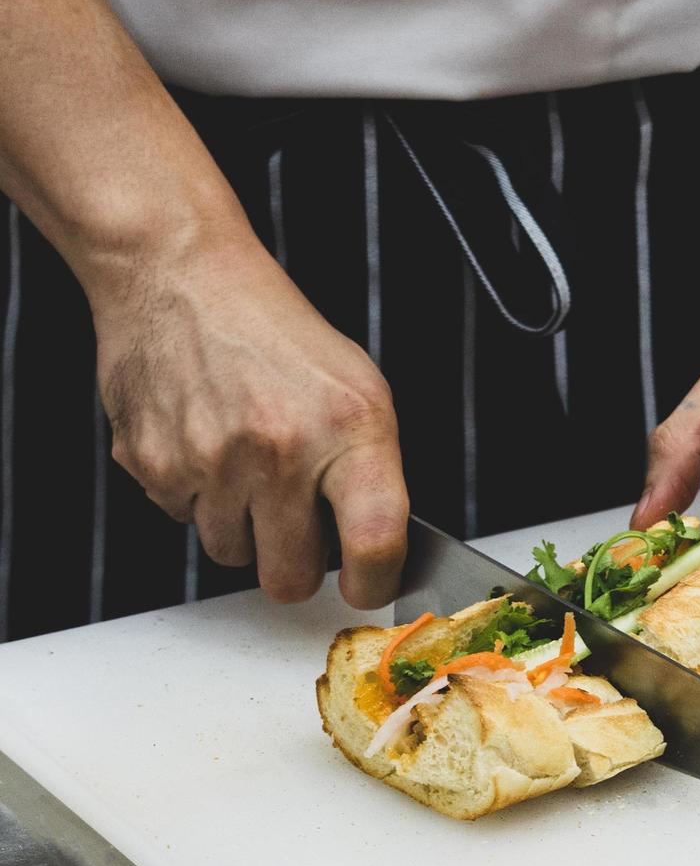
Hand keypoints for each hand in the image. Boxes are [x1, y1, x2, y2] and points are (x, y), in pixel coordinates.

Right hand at [93, 231, 408, 608]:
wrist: (185, 278)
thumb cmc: (280, 336)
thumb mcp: (360, 390)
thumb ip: (372, 472)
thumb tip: (379, 551)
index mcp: (349, 429)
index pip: (375, 541)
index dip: (375, 583)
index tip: (368, 587)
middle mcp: (281, 449)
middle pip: (289, 577)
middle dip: (296, 566)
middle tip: (298, 528)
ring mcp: (211, 460)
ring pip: (231, 554)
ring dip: (243, 527)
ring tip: (249, 464)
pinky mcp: (153, 463)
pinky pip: (183, 520)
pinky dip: (198, 497)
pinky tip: (208, 443)